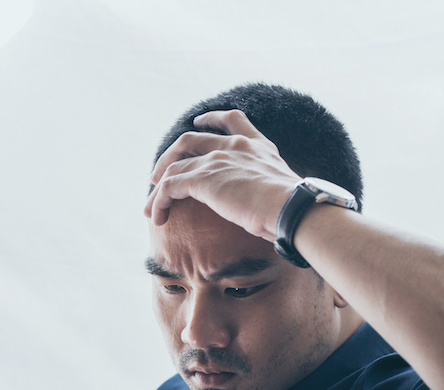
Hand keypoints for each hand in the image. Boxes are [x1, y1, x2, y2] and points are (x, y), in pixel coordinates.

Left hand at [145, 109, 299, 240]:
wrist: (291, 208)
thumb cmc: (293, 208)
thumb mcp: (283, 189)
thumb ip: (269, 189)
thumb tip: (270, 208)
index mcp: (257, 145)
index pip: (232, 119)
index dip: (211, 119)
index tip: (198, 121)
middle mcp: (235, 146)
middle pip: (190, 139)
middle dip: (170, 156)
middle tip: (158, 174)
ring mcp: (217, 160)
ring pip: (174, 166)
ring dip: (158, 187)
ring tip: (151, 208)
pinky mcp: (202, 179)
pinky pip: (168, 187)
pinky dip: (158, 201)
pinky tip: (157, 217)